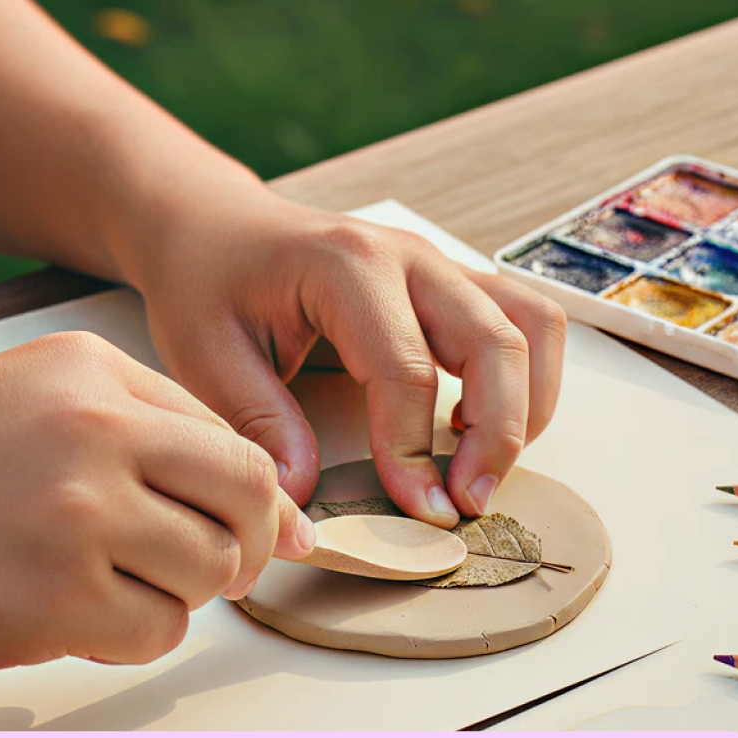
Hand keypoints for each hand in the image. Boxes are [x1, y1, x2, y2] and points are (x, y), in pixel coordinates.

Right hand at [0, 331, 314, 676]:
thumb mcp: (28, 405)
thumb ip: (149, 441)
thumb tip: (276, 513)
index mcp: (88, 372)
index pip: (235, 440)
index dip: (257, 502)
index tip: (256, 532)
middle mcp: (93, 430)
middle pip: (248, 499)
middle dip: (244, 547)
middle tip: (209, 568)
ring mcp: (77, 513)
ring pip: (210, 572)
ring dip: (174, 595)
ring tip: (108, 587)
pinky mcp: (56, 598)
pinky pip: (160, 632)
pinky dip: (130, 638)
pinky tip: (74, 618)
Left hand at [124, 187, 566, 527]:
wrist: (215, 225)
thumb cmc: (208, 282)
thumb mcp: (206, 356)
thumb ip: (260, 425)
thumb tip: (303, 500)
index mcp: (346, 266)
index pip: (407, 370)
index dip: (417, 452)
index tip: (420, 512)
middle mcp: (408, 257)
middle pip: (494, 343)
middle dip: (497, 435)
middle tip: (469, 504)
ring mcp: (439, 265)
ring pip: (531, 325)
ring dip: (527, 405)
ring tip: (483, 467)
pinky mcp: (452, 282)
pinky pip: (526, 321)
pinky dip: (526, 378)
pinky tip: (476, 425)